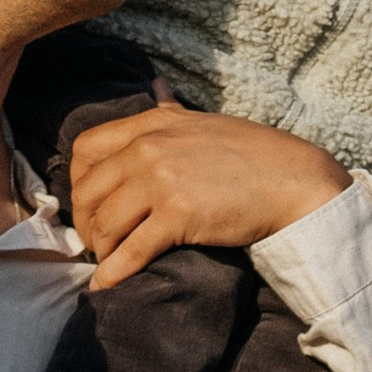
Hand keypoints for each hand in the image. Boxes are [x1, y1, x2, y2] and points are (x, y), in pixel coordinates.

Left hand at [67, 101, 347, 289]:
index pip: (86, 149)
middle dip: (85, 222)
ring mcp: (162, 181)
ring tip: (108, 261)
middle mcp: (150, 148)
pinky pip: (131, 251)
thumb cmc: (252, 153)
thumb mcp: (203, 121)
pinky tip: (106, 285)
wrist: (294, 180)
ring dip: (100, 250)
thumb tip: (156, 87)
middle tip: (95, 242)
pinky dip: (113, 273)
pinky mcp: (178, 216)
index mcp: (152, 123)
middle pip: (88, 191)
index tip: (88, 204)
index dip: (77, 182)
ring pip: (104, 223)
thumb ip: (171, 108)